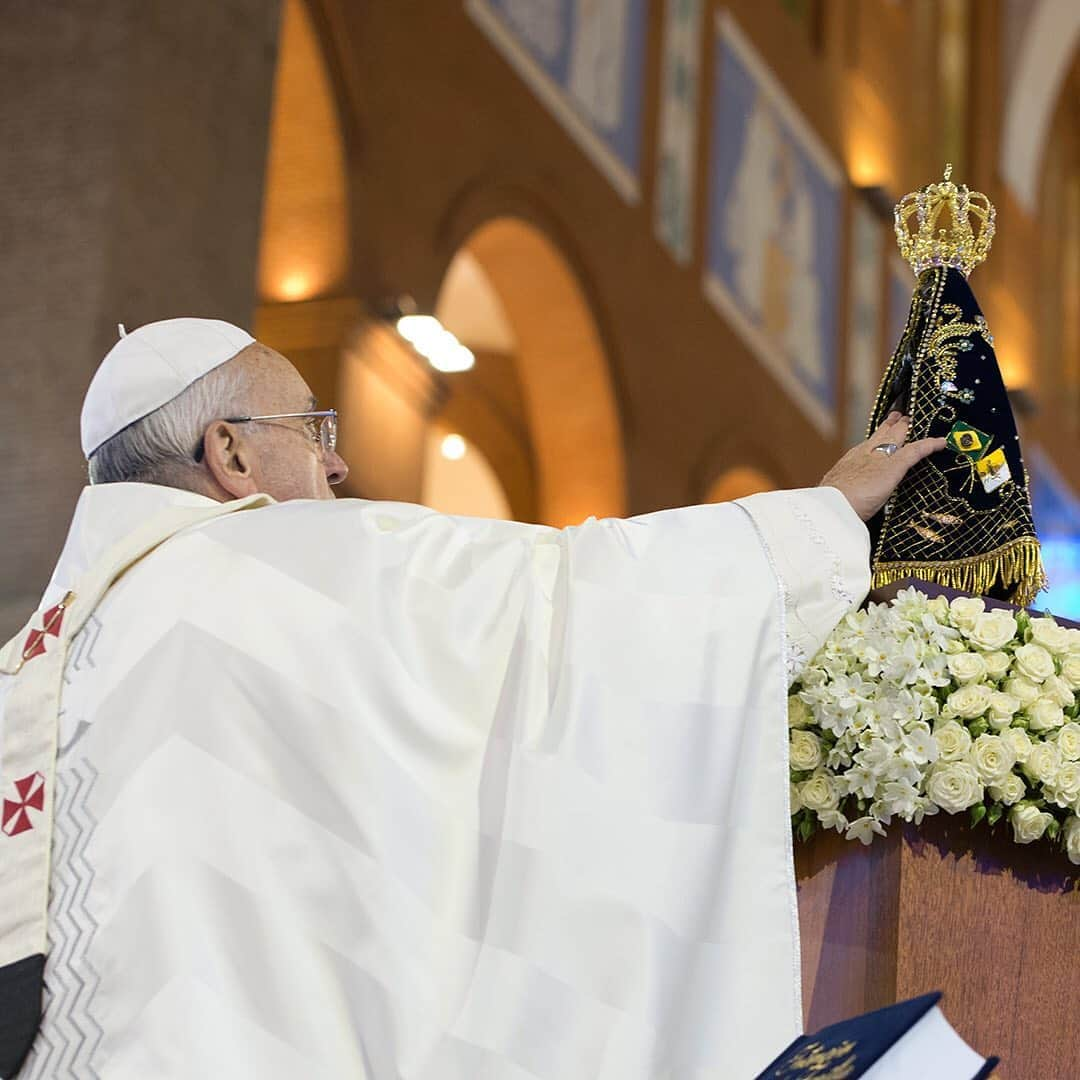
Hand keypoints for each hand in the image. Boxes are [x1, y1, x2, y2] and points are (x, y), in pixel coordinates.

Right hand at [820, 412, 946, 521]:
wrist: (832, 506)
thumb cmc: (830, 507)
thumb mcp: (835, 497)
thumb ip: (843, 496)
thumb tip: (842, 506)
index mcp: (848, 464)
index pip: (864, 447)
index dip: (873, 440)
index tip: (878, 435)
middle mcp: (863, 455)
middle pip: (879, 436)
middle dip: (889, 426)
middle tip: (898, 417)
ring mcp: (880, 458)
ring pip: (895, 437)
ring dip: (905, 429)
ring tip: (912, 422)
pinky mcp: (895, 465)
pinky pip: (916, 451)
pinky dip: (929, 445)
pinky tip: (940, 443)